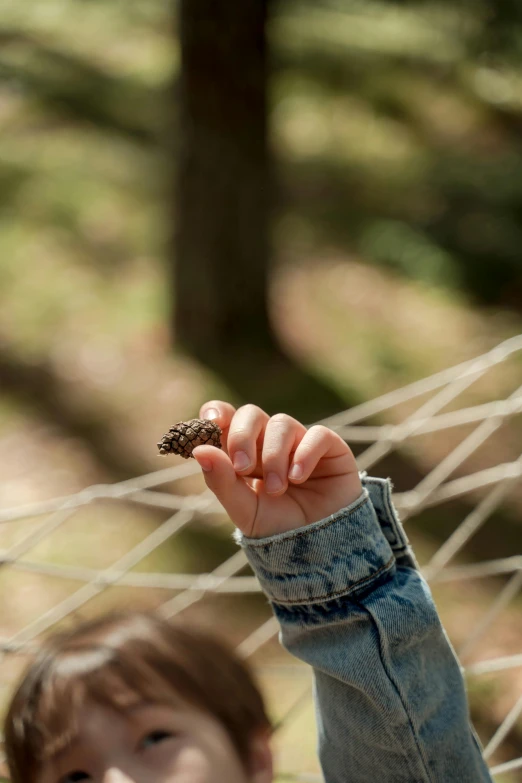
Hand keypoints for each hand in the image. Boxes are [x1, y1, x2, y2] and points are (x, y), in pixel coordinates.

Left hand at [192, 401, 362, 537]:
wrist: (319, 548)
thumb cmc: (278, 527)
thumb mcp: (244, 510)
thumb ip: (221, 481)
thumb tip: (199, 450)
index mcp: (245, 451)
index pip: (227, 418)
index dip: (217, 412)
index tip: (210, 422)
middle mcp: (270, 441)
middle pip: (251, 414)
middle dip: (242, 436)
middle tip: (242, 467)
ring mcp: (300, 441)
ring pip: (281, 423)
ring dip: (274, 456)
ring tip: (277, 489)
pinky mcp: (330, 447)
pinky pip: (316, 434)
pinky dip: (304, 454)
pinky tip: (298, 478)